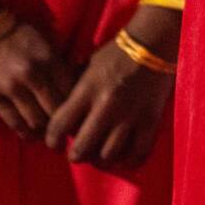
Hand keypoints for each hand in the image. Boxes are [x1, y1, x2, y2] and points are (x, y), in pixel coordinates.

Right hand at [0, 0, 75, 138]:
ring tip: (50, 135)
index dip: (77, 106)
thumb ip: (59, 63)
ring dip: (45, 130)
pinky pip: (13, 122)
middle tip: (67, 129)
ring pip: (36, 120)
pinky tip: (31, 135)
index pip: (71, 91)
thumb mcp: (45, 40)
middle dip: (64, 122)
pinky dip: (25, 132)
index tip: (80, 114)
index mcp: (49, 58)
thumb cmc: (17, 31)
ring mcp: (12, 87)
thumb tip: (76, 86)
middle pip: (56, 109)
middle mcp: (33, 74)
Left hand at [44, 9, 178, 169]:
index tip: (55, 144)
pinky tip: (124, 158)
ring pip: (108, 155)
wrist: (152, 44)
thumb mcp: (86, 66)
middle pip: (82, 149)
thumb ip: (72, 90)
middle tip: (78, 152)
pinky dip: (129, 161)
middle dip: (76, 155)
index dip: (52, 140)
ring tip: (100, 155)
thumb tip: (58, 112)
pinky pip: (138, 153)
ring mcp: (130, 116)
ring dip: (101, 160)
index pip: (59, 126)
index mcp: (87, 90)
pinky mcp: (150, 120)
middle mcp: (106, 106)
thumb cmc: (115, 54)